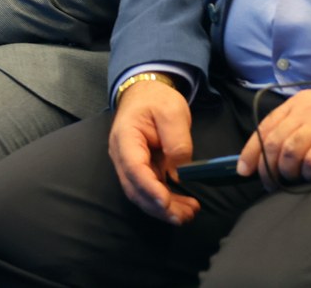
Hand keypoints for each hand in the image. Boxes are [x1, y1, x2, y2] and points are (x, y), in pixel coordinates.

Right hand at [109, 78, 197, 225]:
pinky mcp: (141, 170)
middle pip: (135, 188)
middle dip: (159, 206)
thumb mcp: (172, 112)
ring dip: (164, 209)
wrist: (145, 94)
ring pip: (142, 194)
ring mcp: (130, 165)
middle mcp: (122, 156)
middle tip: (184, 216)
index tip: (166, 202)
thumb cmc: (156, 99)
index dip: (149, 188)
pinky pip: (150, 190)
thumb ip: (177, 141)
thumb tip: (180, 172)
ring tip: (188, 214)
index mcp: (125, 137)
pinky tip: (183, 207)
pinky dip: (166, 201)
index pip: (133, 168)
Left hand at [243, 89, 310, 190]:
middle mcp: (306, 112)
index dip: (250, 151)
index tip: (244, 170)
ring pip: (289, 150)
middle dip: (267, 168)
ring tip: (294, 180)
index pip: (264, 127)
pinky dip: (308, 171)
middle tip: (272, 184)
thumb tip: (270, 152)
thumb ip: (294, 124)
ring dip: (287, 171)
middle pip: (273, 142)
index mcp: (296, 104)